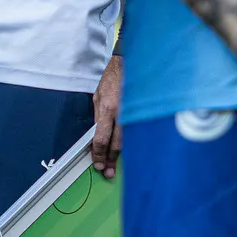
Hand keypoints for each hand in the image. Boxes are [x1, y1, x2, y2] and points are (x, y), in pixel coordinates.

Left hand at [90, 55, 122, 177]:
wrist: (129, 64)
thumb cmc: (113, 78)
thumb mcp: (98, 95)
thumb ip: (98, 116)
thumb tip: (96, 134)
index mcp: (108, 108)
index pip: (101, 138)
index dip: (98, 153)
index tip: (97, 162)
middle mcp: (121, 113)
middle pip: (115, 144)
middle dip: (110, 160)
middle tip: (106, 172)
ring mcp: (133, 114)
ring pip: (127, 141)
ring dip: (119, 156)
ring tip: (114, 166)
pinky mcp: (140, 113)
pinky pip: (134, 133)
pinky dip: (130, 144)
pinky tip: (128, 152)